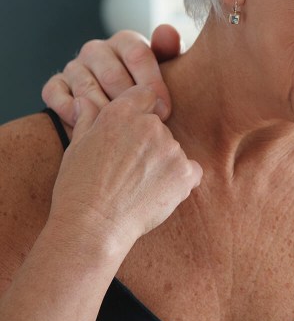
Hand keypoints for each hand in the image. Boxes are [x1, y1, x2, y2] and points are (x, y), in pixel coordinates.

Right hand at [41, 24, 181, 126]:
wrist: (120, 112)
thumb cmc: (149, 88)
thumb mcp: (166, 68)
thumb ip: (169, 49)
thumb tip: (167, 31)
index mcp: (125, 41)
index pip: (137, 54)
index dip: (152, 83)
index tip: (163, 111)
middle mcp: (97, 50)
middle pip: (111, 74)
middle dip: (129, 102)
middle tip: (142, 124)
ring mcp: (74, 67)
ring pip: (85, 88)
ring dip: (103, 111)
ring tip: (119, 131)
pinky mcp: (55, 85)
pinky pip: (56, 95)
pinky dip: (71, 112)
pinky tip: (89, 127)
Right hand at [48, 85, 201, 253]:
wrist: (93, 226)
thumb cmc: (78, 189)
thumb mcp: (76, 147)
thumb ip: (88, 119)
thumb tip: (85, 100)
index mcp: (121, 114)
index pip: (146, 94)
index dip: (141, 110)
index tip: (133, 130)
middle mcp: (150, 126)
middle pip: (159, 126)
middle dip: (148, 143)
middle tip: (128, 170)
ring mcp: (170, 148)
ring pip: (172, 150)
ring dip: (162, 163)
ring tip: (138, 187)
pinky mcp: (185, 171)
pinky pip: (190, 171)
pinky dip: (180, 181)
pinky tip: (158, 193)